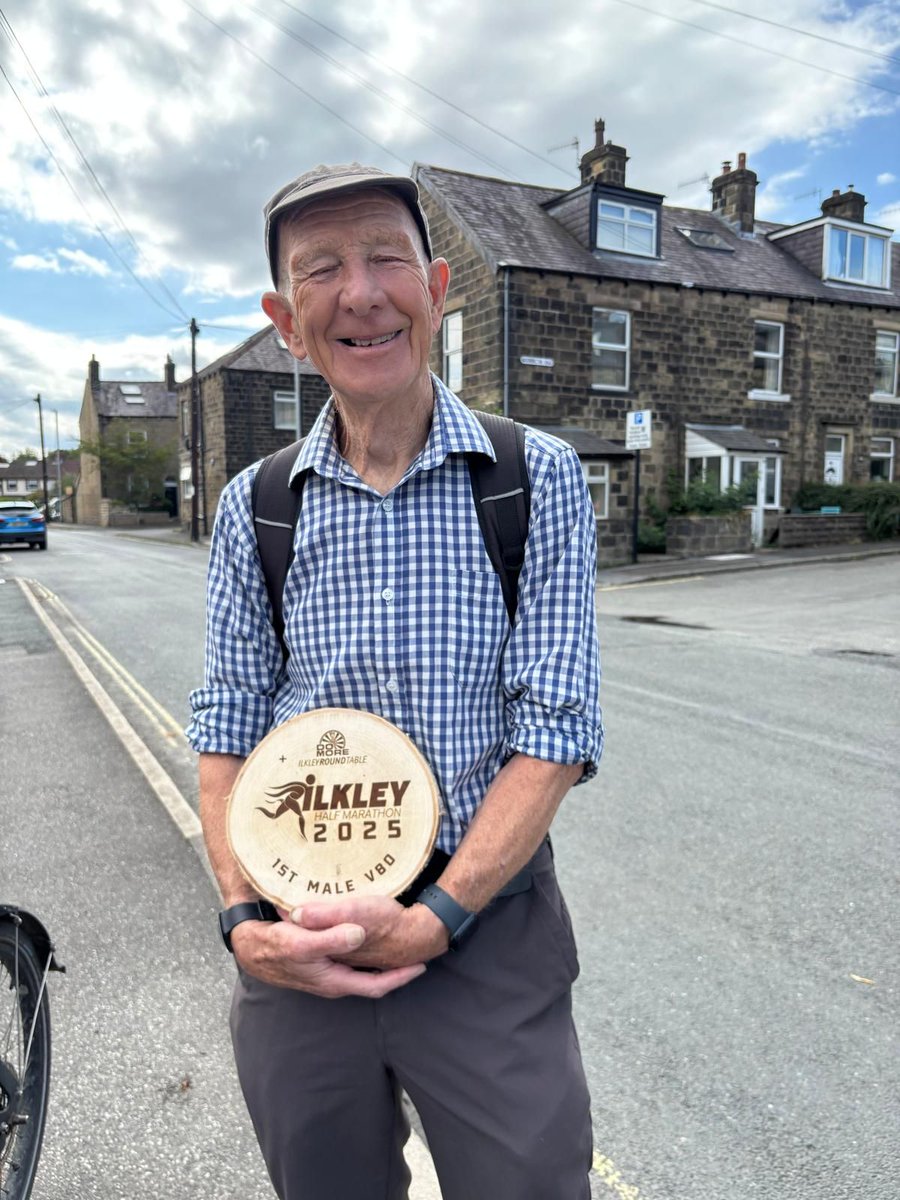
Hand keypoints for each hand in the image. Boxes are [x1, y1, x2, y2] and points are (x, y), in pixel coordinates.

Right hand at [230, 915, 425, 998]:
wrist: (251, 948)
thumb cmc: (275, 947)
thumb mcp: (303, 943)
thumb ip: (331, 939)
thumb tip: (359, 934)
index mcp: (336, 981)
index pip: (377, 985)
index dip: (401, 977)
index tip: (422, 964)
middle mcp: (335, 980)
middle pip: (373, 978)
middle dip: (395, 968)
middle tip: (417, 952)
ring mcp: (328, 971)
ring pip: (363, 968)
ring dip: (381, 959)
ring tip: (401, 944)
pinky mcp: (322, 960)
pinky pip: (351, 958)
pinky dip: (366, 949)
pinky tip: (370, 934)